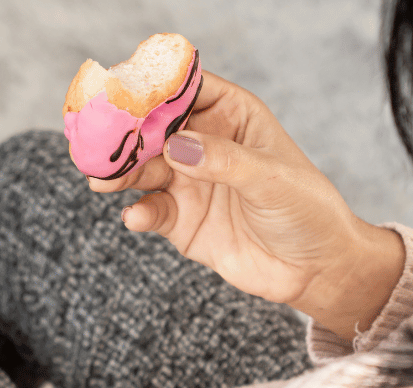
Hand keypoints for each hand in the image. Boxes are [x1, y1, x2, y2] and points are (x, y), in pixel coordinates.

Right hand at [89, 71, 404, 339]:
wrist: (313, 270)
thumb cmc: (308, 211)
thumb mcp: (273, 180)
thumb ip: (225, 161)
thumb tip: (177, 146)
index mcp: (231, 117)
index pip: (188, 92)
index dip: (158, 92)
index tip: (128, 99)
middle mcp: (204, 146)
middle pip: (155, 132)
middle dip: (127, 137)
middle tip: (99, 144)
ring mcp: (189, 183)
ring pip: (144, 170)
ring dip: (121, 174)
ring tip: (101, 180)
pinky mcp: (180, 220)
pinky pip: (151, 211)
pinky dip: (138, 213)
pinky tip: (135, 218)